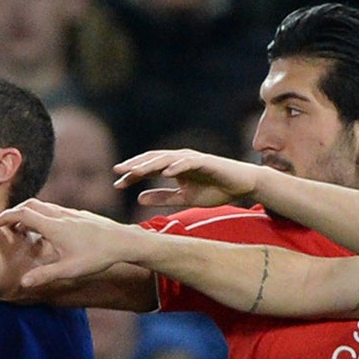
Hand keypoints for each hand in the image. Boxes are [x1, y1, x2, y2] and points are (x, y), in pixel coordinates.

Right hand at [0, 200, 137, 293]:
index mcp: (54, 226)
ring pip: (43, 206)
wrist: (124, 241)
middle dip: (14, 212)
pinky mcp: (79, 215)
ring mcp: (71, 213)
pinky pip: (55, 210)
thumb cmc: (97, 256)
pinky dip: (43, 215)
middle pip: (31, 205)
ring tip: (23, 229)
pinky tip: (47, 231)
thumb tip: (22, 283)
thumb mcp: (69, 270)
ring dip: (29, 213)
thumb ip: (44, 275)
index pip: (23, 214)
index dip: (6, 217)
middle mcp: (61, 215)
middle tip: (5, 225)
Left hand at [114, 149, 262, 209]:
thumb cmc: (214, 189)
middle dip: (135, 165)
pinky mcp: (206, 162)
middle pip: (153, 160)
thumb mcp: (183, 198)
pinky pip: (189, 163)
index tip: (116, 184)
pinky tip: (165, 172)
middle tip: (117, 172)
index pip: (148, 169)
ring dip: (150, 164)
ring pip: (167, 159)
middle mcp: (180, 160)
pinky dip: (176, 166)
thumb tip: (138, 199)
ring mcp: (193, 159)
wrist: (242, 185)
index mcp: (173, 168)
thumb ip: (162, 198)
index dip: (132, 175)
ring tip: (135, 171)